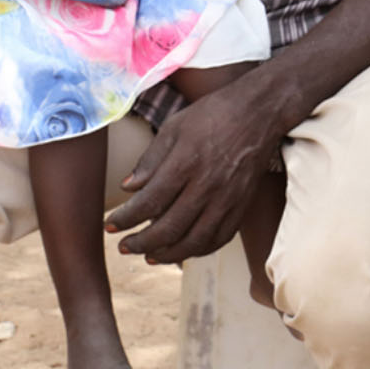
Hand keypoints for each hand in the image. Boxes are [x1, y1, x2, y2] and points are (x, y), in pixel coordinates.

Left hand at [104, 74, 282, 263]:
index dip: (125, 219)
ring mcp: (227, 200)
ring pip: (194, 241)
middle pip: (168, 228)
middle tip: (124, 247)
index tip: (110, 225)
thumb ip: (150, 160)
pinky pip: (219, 239)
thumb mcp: (174, 127)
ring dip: (167, 254)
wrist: (260, 113)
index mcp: (185, 163)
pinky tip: (183, 250)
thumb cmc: (213, 114)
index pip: (149, 203)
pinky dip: (198, 250)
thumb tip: (128, 188)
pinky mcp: (242, 206)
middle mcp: (207, 186)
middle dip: (140, 243)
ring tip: (149, 255)